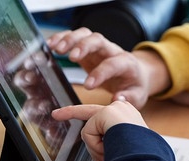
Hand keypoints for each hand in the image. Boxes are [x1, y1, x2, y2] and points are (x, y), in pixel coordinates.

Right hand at [47, 28, 169, 108]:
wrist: (135, 73)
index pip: (113, 64)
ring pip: (85, 34)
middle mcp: (112, 51)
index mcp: (126, 63)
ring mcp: (99, 48)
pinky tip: (51, 45)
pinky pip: (75, 38)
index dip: (100, 73)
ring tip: (56, 49)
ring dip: (70, 39)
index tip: (88, 85)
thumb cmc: (134, 85)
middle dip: (84, 46)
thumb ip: (129, 97)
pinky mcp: (88, 49)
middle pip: (98, 40)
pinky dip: (62, 38)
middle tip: (71, 57)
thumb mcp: (137, 95)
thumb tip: (117, 98)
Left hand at [51, 100, 146, 160]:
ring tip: (113, 153)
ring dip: (96, 148)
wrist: (146, 152)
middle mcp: (123, 110)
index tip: (91, 116)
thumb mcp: (125, 150)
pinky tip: (110, 146)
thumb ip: (111, 147)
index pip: (108, 117)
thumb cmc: (140, 156)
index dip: (96, 117)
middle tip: (55, 114)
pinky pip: (89, 134)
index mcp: (129, 120)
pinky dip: (96, 145)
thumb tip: (103, 159)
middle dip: (69, 112)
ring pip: (90, 132)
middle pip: (89, 113)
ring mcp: (114, 109)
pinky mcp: (106, 113)